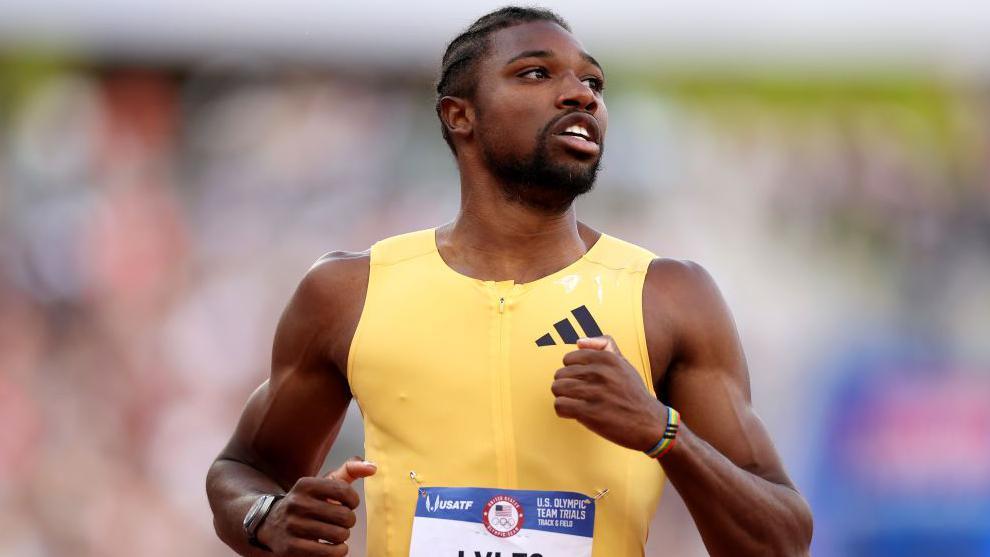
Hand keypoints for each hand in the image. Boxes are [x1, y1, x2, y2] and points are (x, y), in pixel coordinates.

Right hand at [257, 457, 376, 555]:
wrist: (271, 524)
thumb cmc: (307, 501)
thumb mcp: (323, 483)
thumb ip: (349, 470)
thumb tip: (373, 467)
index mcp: (306, 484)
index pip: (344, 490)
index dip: (353, 500)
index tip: (349, 504)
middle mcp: (297, 503)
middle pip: (344, 516)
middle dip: (349, 521)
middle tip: (343, 521)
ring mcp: (292, 526)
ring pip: (338, 535)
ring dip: (343, 536)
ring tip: (337, 534)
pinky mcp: (291, 548)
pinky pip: (328, 553)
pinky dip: (338, 551)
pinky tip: (335, 547)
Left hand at [552, 336, 666, 451]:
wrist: (650, 423)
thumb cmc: (633, 393)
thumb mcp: (624, 364)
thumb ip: (605, 346)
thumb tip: (579, 341)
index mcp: (607, 359)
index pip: (568, 358)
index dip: (572, 371)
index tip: (581, 381)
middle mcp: (600, 373)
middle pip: (560, 374)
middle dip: (566, 385)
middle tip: (578, 395)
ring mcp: (595, 393)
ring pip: (557, 388)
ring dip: (563, 397)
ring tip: (575, 403)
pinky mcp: (590, 412)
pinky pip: (560, 405)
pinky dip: (563, 411)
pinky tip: (574, 413)